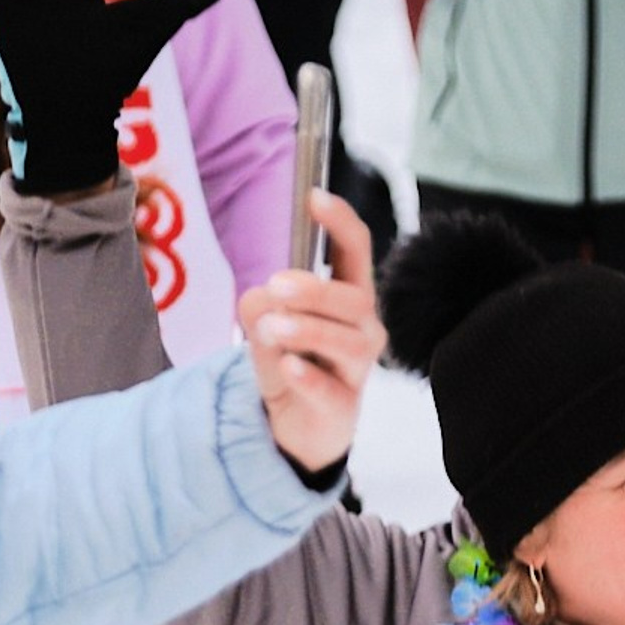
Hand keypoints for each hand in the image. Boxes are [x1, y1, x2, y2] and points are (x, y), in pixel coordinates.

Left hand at [240, 190, 386, 479]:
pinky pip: (331, 390)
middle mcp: (363, 329)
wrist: (298, 427)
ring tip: (272, 329)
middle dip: (317, 289)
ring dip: (308, 330)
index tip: (313, 197)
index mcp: (348, 296)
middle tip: (276, 285)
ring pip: (348, 342)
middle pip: (357, 299)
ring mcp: (357, 370)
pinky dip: (309, 377)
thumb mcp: (265, 322)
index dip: (341, 221)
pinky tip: (291, 367)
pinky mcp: (342, 408)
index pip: (356, 250)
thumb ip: (261, 303)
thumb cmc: (292, 361)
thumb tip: (265, 299)